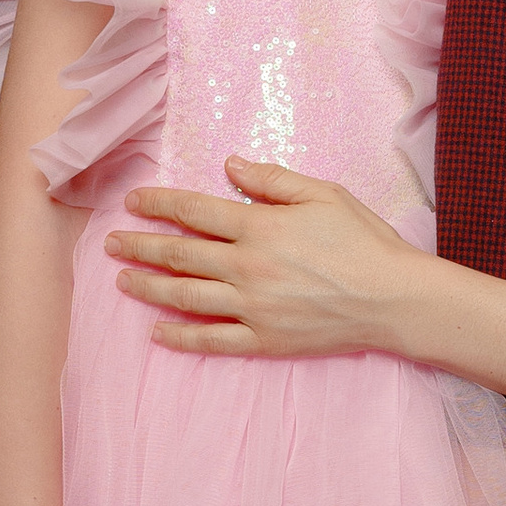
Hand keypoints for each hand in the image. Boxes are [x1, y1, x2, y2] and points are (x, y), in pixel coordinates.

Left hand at [108, 160, 418, 358]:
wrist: (393, 299)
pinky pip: (212, 339)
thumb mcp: (324, 194)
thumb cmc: (364, 241)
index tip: (133, 203)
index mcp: (260, 226)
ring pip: (185, 296)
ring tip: (123, 280)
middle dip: (141, 246)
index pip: (194, 212)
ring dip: (149, 287)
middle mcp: (247, 267)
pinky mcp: (264, 340)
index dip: (158, 205)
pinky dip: (181, 336)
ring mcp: (253, 307)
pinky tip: (158, 331)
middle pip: (180, 255)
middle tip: (112, 243)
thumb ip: (272, 180)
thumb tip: (229, 165)